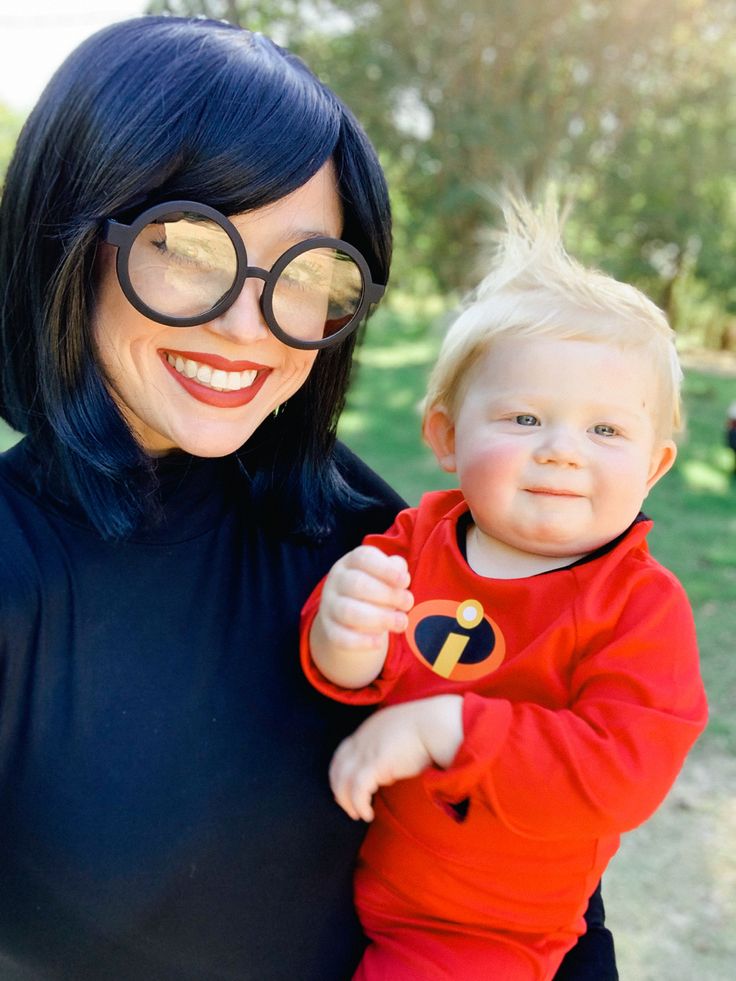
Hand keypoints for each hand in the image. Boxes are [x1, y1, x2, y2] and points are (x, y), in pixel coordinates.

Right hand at [309, 545, 413, 687]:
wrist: (350, 616)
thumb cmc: (376, 588)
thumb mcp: (386, 575)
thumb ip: (396, 571)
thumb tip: (401, 575)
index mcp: (351, 562)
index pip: (363, 558)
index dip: (385, 569)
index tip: (405, 581)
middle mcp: (337, 580)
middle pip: (357, 584)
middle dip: (387, 595)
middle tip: (408, 604)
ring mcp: (329, 605)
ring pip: (348, 611)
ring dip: (379, 618)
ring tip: (401, 623)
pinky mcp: (329, 629)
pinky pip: (339, 636)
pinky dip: (360, 641)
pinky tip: (379, 642)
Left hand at [329, 695, 463, 820]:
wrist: (436, 723)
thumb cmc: (427, 729)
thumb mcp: (400, 733)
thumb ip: (389, 747)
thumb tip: (389, 769)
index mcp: (368, 730)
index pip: (342, 752)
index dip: (339, 772)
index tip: (343, 788)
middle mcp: (362, 739)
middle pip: (337, 767)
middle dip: (339, 789)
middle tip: (347, 806)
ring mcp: (367, 751)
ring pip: (343, 781)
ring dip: (347, 801)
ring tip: (358, 814)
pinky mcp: (376, 763)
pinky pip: (358, 790)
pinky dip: (359, 804)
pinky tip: (367, 814)